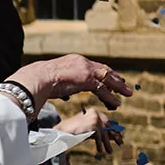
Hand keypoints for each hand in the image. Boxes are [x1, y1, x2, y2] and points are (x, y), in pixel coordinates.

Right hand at [7, 54, 132, 110]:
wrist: (36, 78)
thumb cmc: (40, 81)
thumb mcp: (55, 79)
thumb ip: (64, 84)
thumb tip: (65, 93)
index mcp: (75, 60)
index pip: (94, 66)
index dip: (103, 73)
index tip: (110, 78)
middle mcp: (82, 62)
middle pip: (104, 70)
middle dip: (115, 78)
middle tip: (124, 84)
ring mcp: (86, 70)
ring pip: (107, 79)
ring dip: (119, 88)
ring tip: (128, 94)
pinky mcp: (87, 80)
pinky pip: (103, 90)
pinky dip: (111, 97)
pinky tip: (116, 103)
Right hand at [54, 108, 123, 155]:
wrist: (60, 132)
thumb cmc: (73, 131)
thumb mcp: (89, 129)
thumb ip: (100, 130)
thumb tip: (114, 135)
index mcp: (94, 111)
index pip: (107, 121)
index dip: (113, 130)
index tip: (119, 137)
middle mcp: (95, 112)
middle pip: (108, 126)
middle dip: (114, 136)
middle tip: (120, 143)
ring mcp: (94, 118)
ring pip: (104, 132)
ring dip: (107, 143)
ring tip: (109, 151)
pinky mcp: (92, 124)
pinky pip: (99, 136)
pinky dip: (100, 144)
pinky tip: (100, 150)